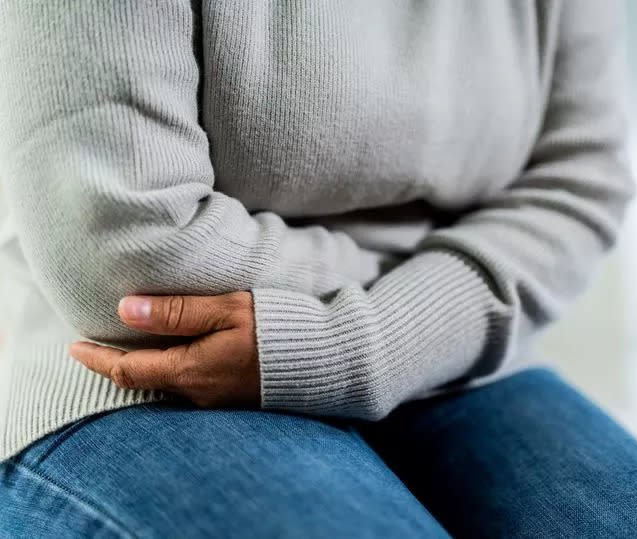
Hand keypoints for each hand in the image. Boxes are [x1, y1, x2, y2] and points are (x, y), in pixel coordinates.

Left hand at [70, 291, 259, 407]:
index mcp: (190, 371)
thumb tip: (125, 309)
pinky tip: (173, 354)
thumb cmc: (278, 329)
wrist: (326, 360)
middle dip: (115, 364)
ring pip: (166, 384)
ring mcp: (216, 399)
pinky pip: (189, 386)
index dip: (96, 358)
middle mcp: (198, 393)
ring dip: (144, 365)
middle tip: (94, 345)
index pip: (127, 369)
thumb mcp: (227, 311)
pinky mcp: (233, 397)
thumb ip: (177, 312)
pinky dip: (169, 369)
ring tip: (131, 344)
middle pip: (143, 381)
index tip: (73, 345)